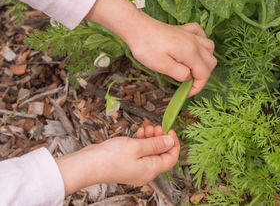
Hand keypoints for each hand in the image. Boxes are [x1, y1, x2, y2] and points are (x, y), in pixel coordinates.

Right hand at [56, 126, 179, 195]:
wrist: (87, 165)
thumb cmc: (110, 158)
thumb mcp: (137, 146)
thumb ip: (156, 144)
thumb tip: (171, 141)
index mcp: (151, 170)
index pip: (171, 158)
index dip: (174, 143)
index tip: (170, 130)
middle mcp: (145, 171)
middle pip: (161, 154)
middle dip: (161, 138)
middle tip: (156, 126)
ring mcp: (136, 168)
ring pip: (151, 152)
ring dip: (151, 138)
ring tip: (146, 127)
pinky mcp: (128, 164)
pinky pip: (141, 152)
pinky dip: (142, 142)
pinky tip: (139, 132)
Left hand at [85, 0, 216, 96]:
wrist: (137, 27)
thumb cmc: (146, 47)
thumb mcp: (161, 66)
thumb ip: (179, 74)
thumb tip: (188, 77)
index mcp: (190, 52)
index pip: (204, 73)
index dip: (198, 87)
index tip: (187, 93)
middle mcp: (195, 42)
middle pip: (211, 62)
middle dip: (203, 75)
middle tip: (188, 82)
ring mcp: (190, 35)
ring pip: (210, 48)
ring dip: (205, 60)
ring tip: (193, 67)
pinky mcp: (184, 29)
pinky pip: (201, 34)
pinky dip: (202, 42)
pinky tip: (195, 47)